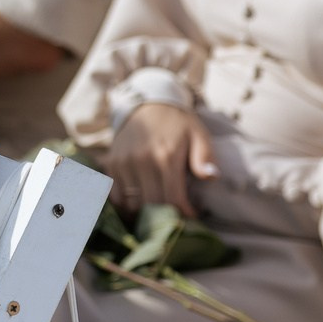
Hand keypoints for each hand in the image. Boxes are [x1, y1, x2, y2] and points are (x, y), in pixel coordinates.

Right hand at [106, 102, 218, 218]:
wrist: (146, 105)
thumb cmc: (177, 123)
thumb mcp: (198, 135)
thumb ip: (205, 157)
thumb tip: (211, 177)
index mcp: (166, 156)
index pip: (173, 198)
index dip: (183, 213)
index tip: (191, 215)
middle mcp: (141, 161)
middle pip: (152, 204)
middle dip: (166, 216)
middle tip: (176, 216)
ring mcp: (123, 163)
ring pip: (132, 204)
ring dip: (146, 213)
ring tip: (158, 211)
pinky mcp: (111, 164)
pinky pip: (116, 196)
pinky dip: (127, 205)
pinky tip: (140, 203)